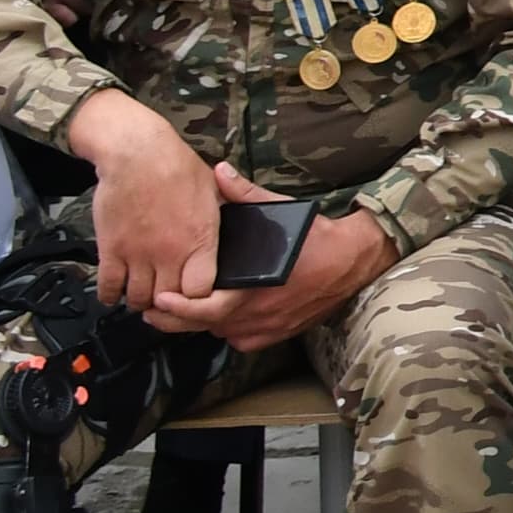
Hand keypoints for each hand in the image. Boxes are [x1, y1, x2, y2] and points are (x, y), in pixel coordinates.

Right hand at [72, 92, 215, 315]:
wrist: (137, 152)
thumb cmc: (177, 166)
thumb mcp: (213, 192)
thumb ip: (220, 219)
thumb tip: (236, 229)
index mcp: (201, 241)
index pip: (202, 291)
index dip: (199, 300)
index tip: (194, 297)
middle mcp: (170, 253)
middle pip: (169, 300)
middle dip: (169, 306)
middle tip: (166, 303)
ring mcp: (139, 254)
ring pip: (138, 298)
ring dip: (140, 301)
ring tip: (143, 297)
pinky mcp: (111, 249)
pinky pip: (109, 286)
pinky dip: (110, 295)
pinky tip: (114, 294)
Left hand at [149, 168, 392, 350]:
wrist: (358, 258)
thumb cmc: (320, 237)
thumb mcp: (283, 211)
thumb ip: (246, 194)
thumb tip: (219, 171)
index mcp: (255, 289)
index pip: (204, 310)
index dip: (177, 309)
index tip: (158, 300)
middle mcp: (259, 314)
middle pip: (204, 328)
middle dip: (175, 320)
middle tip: (154, 310)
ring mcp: (270, 327)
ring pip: (221, 334)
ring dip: (202, 325)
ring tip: (182, 310)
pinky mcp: (282, 333)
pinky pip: (243, 340)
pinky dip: (228, 331)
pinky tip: (222, 318)